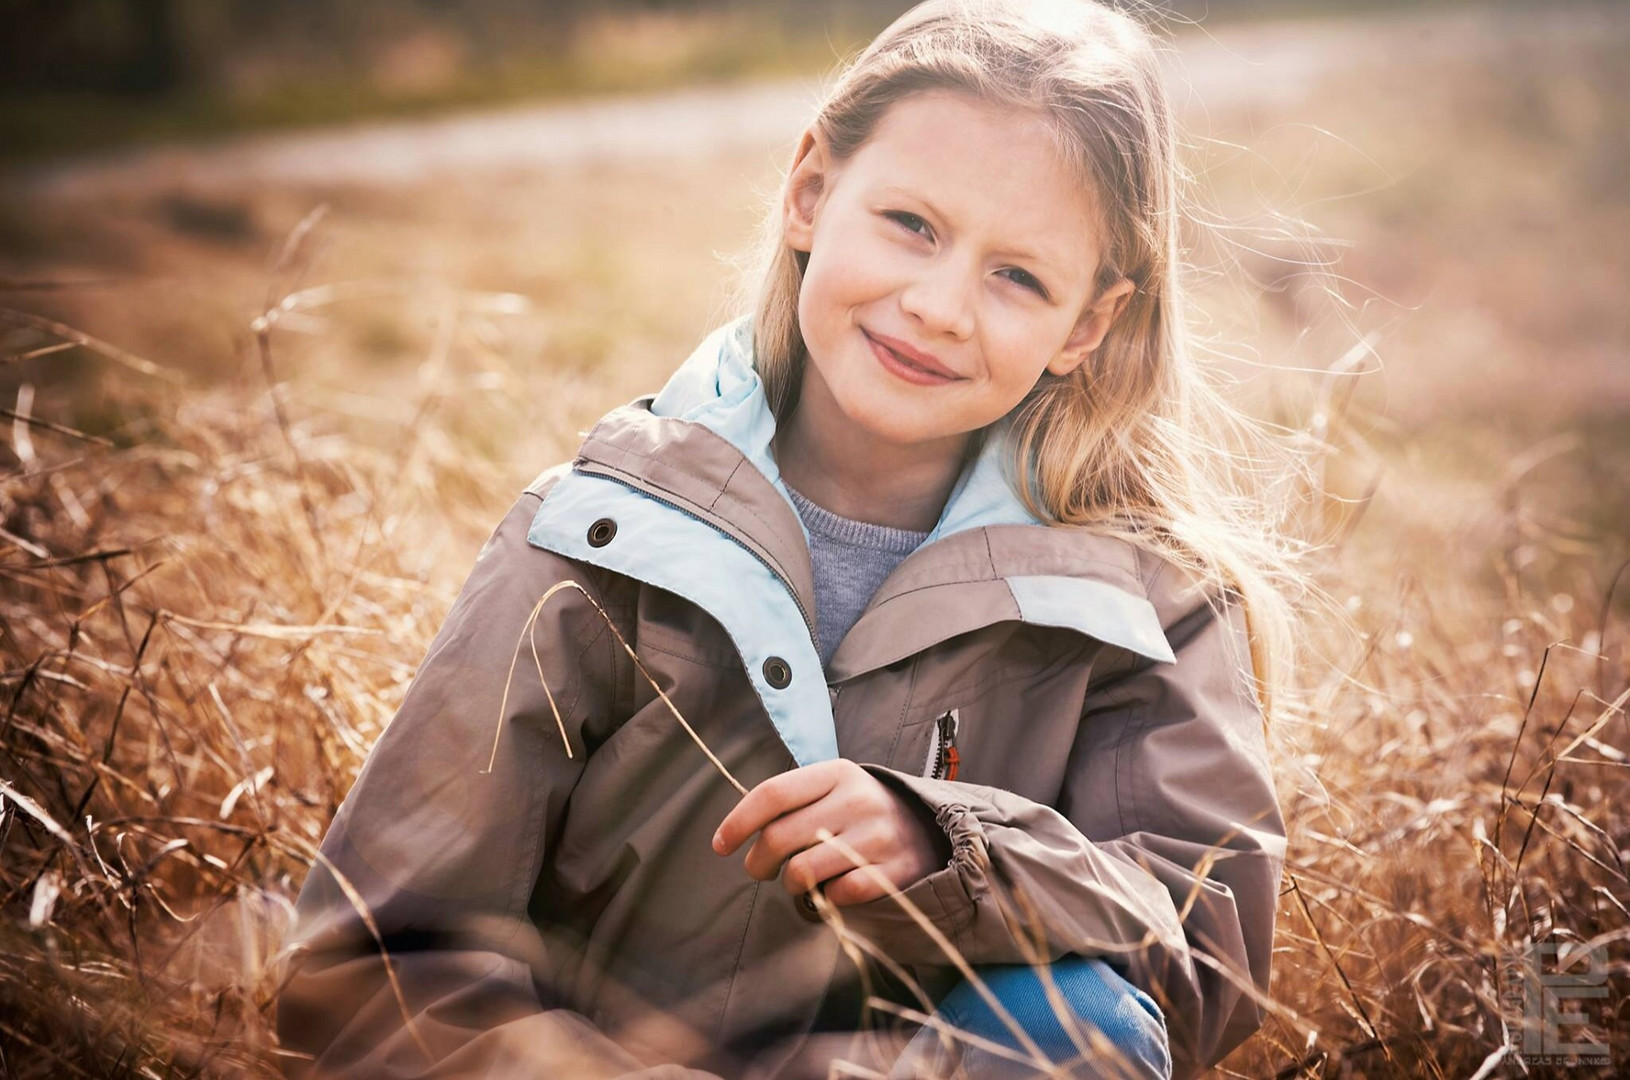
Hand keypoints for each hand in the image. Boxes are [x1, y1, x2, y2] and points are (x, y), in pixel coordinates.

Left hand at [711, 760, 947, 905]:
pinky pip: (837, 895)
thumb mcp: (833, 789)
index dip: (738, 822)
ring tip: (799, 878)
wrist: (929, 830)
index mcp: (837, 772)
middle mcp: (857, 800)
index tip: (720, 846)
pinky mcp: (894, 872)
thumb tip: (736, 832)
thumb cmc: (861, 812)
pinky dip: (827, 897)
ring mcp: (877, 836)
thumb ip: (792, 802)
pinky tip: (833, 887)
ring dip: (790, 883)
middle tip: (759, 870)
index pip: (772, 794)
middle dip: (757, 862)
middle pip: (779, 837)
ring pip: (802, 871)